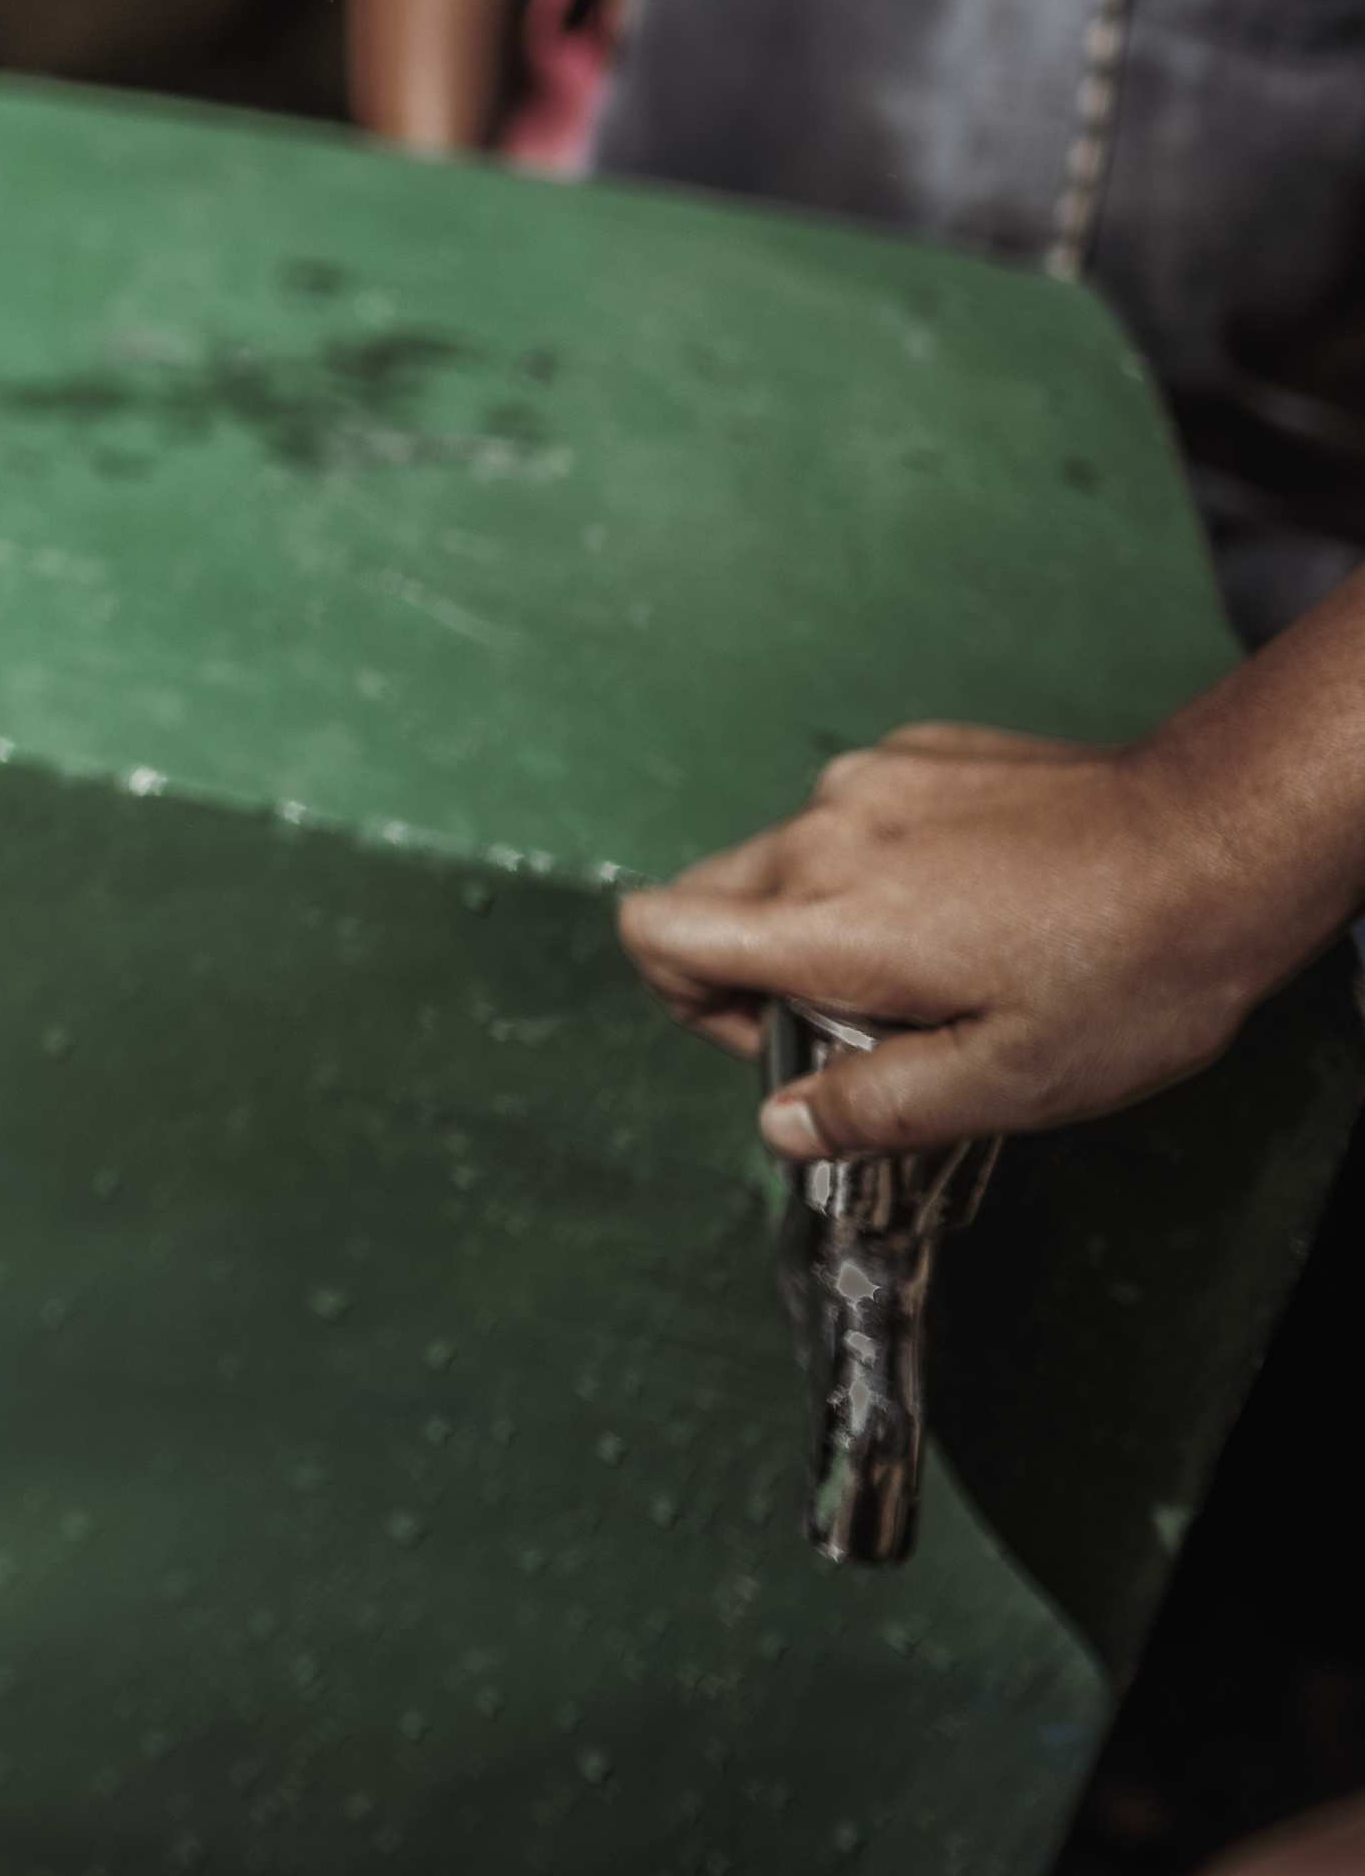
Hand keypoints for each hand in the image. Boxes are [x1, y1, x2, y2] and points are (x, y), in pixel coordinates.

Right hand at [614, 720, 1349, 1159]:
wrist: (1220, 839)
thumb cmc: (1130, 970)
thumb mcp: (1014, 1081)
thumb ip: (877, 1106)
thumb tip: (779, 1125)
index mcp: (827, 920)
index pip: (655, 931)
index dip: (687, 1001)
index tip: (787, 1037)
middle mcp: (823, 831)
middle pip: (714, 896)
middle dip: (765, 966)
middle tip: (885, 1013)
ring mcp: (869, 777)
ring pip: (793, 855)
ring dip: (835, 911)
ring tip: (956, 949)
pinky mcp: (918, 750)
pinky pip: (858, 813)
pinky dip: (891, 859)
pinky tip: (991, 888)